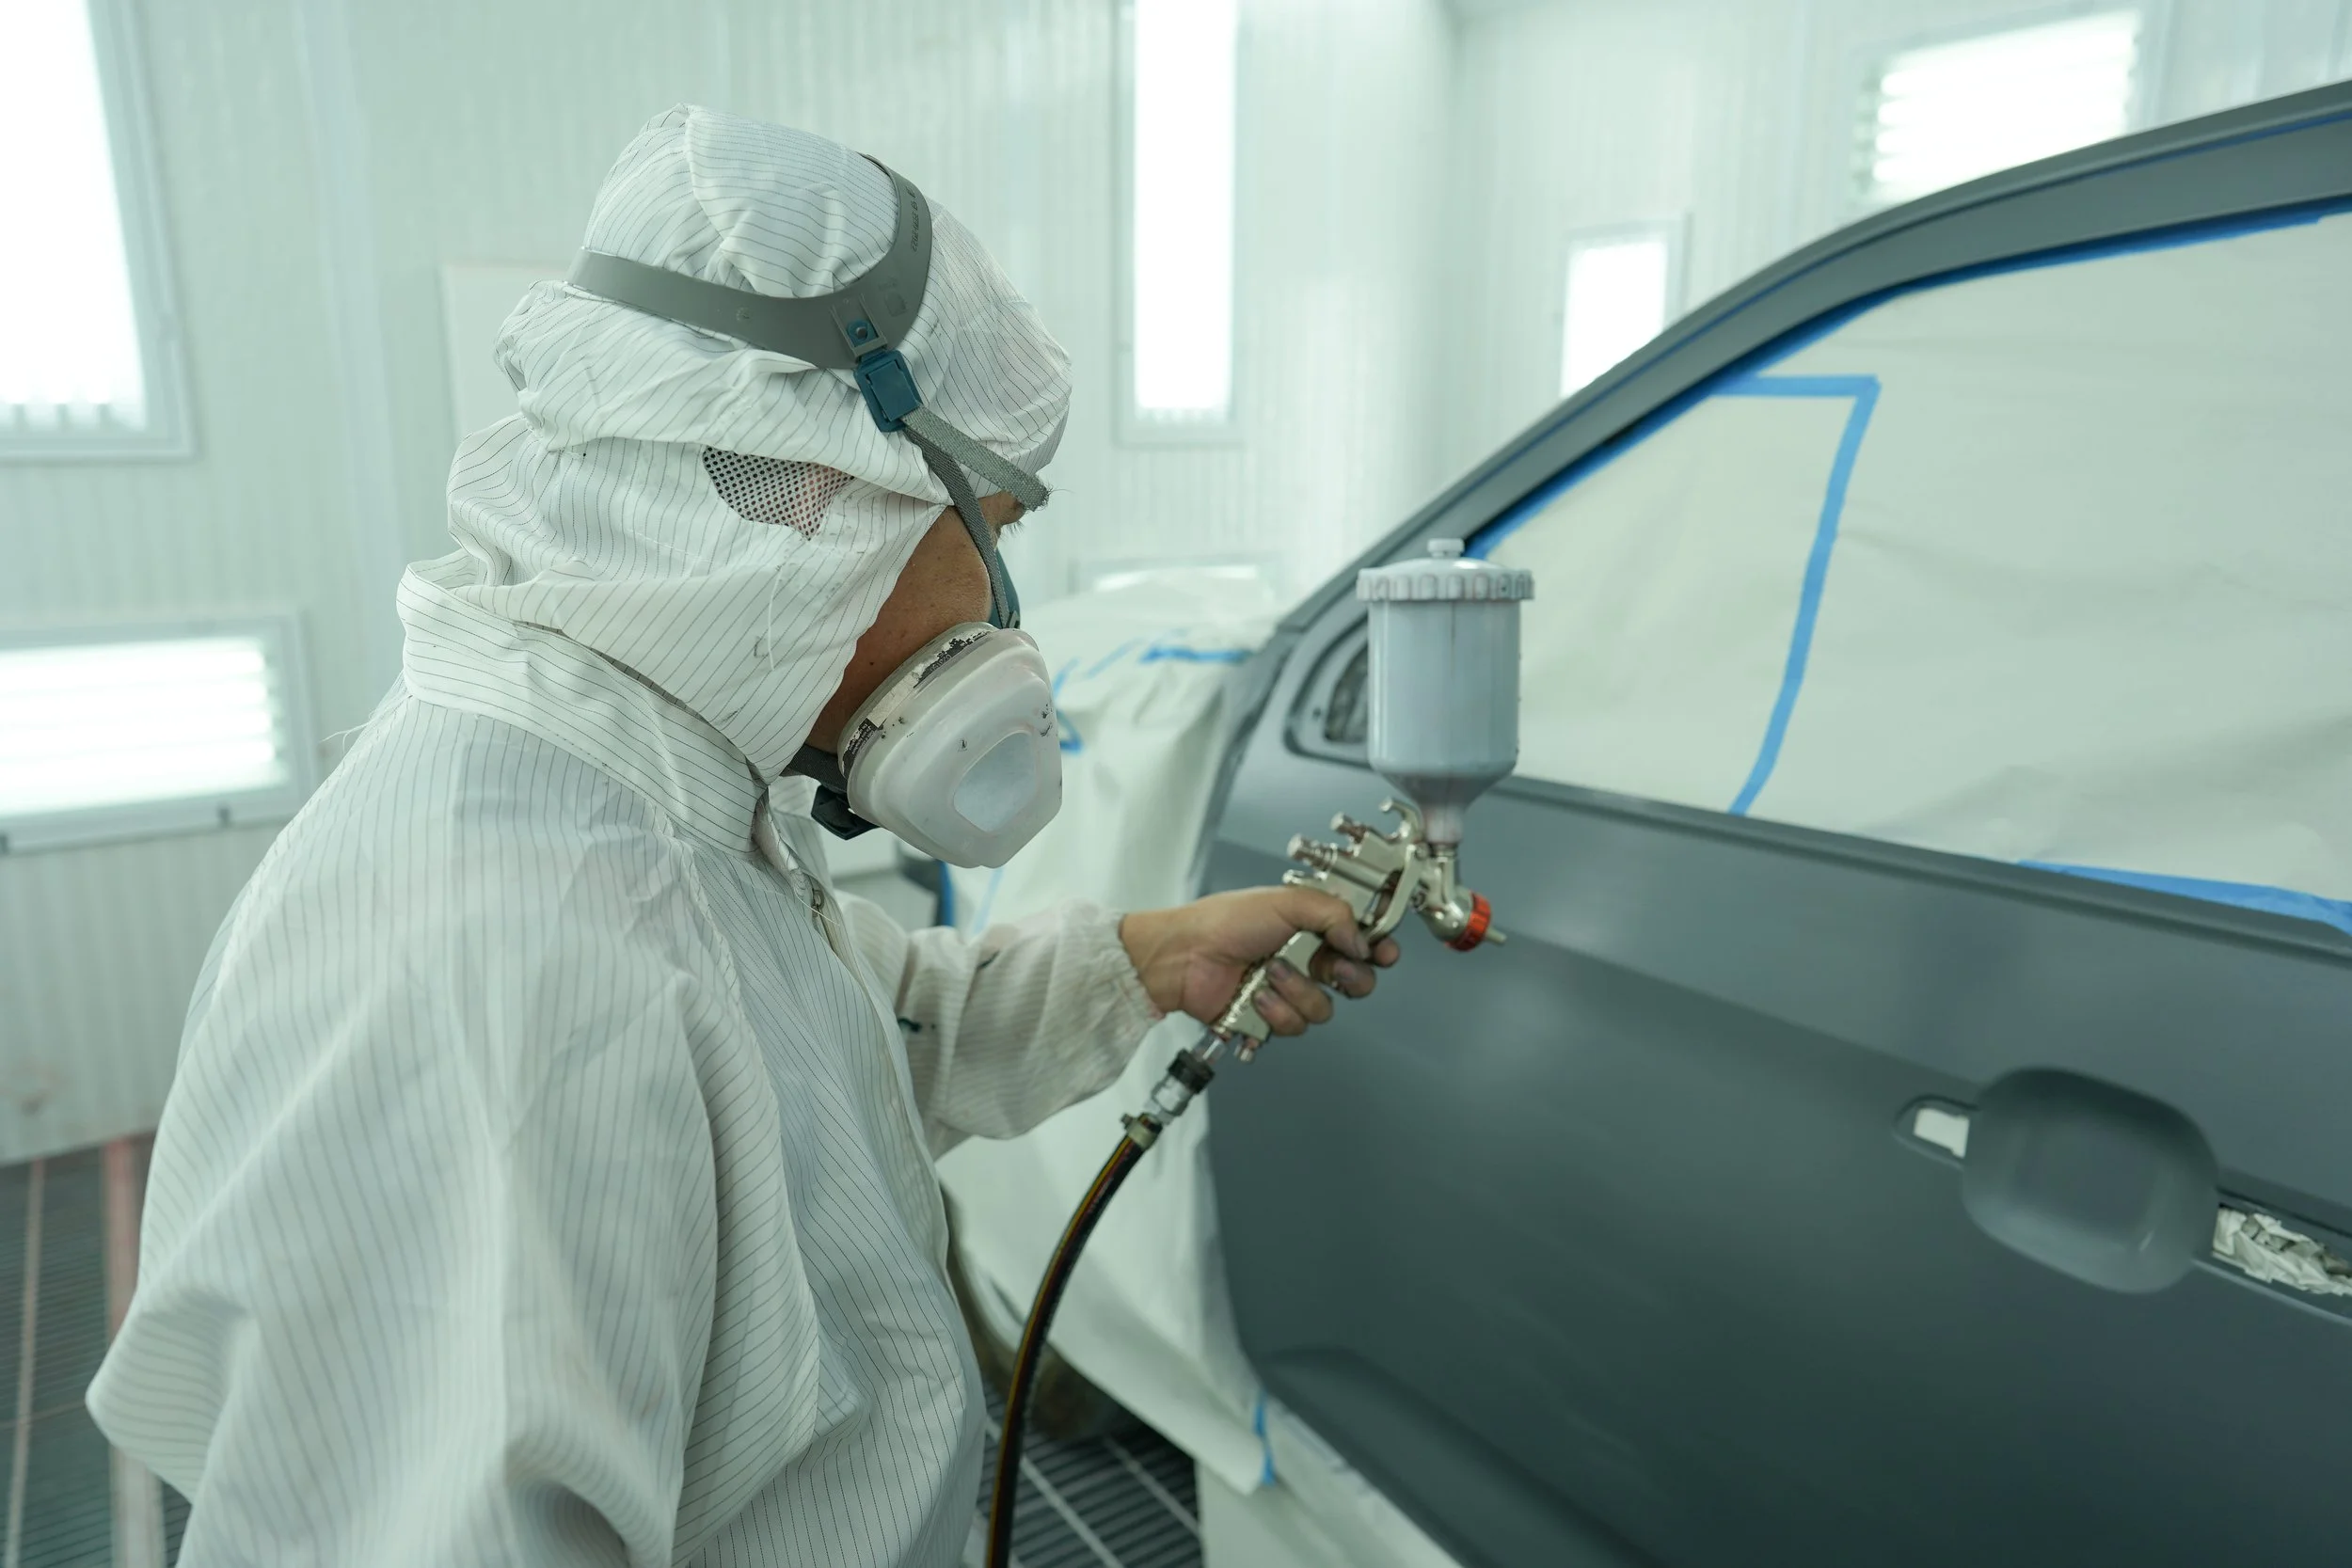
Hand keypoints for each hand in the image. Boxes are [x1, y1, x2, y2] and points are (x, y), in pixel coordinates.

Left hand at [1118, 887, 1402, 1035]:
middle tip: (1333, 969)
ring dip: (1298, 991)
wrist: (1184, 957)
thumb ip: (1333, 914)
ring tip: (1271, 973)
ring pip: (1324, 1008)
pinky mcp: (1272, 1016)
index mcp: (1313, 926)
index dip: (1378, 948)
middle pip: (1356, 981)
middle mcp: (1306, 959)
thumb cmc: (1224, 922)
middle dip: (1350, 979)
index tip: (1384, 953)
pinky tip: (1257, 996)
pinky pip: (1295, 1025)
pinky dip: (1276, 1011)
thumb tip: (1361, 939)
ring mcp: (1290, 989)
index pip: (1360, 940)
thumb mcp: (1285, 902)